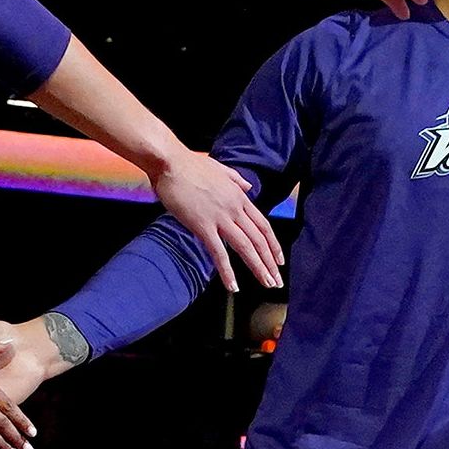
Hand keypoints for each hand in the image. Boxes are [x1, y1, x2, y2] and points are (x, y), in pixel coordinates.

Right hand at [148, 146, 281, 293]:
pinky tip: (233, 286)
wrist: (169, 161)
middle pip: (259, 240)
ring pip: (246, 247)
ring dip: (258, 268)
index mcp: (239, 196)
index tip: (279, 260)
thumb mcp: (220, 168)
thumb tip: (248, 187)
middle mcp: (234, 208)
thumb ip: (236, 179)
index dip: (273, 245)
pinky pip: (218, 253)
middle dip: (270, 263)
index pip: (263, 225)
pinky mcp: (202, 225)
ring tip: (267, 284)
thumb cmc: (190, 163)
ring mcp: (220, 217)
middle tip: (277, 281)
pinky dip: (227, 271)